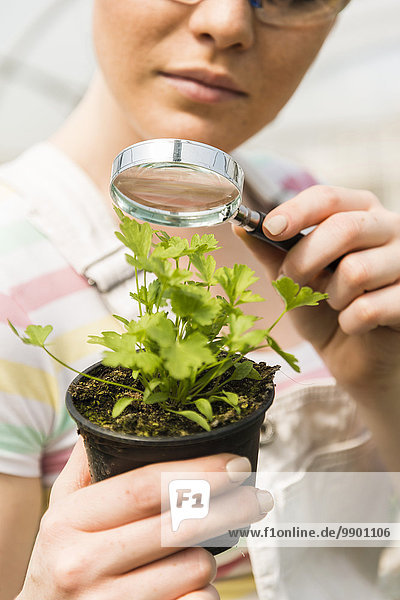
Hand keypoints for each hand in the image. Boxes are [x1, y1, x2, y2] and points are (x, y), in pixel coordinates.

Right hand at [17, 437, 272, 599]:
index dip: (199, 472)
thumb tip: (117, 418)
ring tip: (195, 550)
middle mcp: (82, 562)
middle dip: (231, 507)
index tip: (235, 463)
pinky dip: (203, 591)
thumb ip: (88, 464)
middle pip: (179, 526)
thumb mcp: (63, 507)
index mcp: (69, 519)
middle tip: (258, 496)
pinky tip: (189, 584)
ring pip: (194, 567)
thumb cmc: (61, 556)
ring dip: (208, 555)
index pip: (145, 487)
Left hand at [234, 185, 399, 399]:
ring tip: (334, 304)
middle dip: (305, 261)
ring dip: (331, 297)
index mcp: (359, 212)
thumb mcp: (293, 278)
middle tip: (292, 282)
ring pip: (357, 271)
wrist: (356, 355)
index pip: (329, 198)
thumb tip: (239, 227)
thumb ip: (272, 252)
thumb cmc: (325, 309)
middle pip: (344, 228)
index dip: (296, 211)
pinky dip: (349, 323)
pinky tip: (354, 325)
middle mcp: (390, 227)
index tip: (269, 229)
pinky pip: (369, 308)